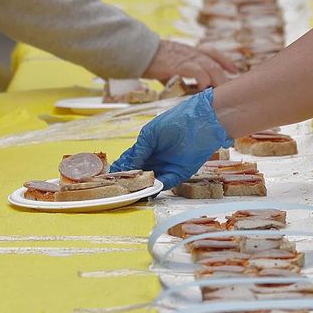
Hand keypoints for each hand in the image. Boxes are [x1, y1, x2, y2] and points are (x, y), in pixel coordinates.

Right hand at [111, 88, 232, 187]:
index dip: (122, 169)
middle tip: (120, 188)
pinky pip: (166, 182)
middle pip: (139, 173)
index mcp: (147, 147)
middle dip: (131, 181)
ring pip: (151, 180)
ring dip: (143, 186)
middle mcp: (155, 158)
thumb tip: (129, 165)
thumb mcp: (151, 133)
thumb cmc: (175, 121)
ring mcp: (167, 166)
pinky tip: (150, 187)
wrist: (201, 122)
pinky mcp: (179, 173)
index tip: (111, 177)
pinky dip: (158, 186)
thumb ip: (139, 149)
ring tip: (132, 191)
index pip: (131, 161)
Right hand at [142, 40, 239, 88]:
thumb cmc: (150, 60)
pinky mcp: (179, 65)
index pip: (212, 53)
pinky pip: (197, 72)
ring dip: (218, 80)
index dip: (225, 60)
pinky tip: (203, 89)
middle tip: (231, 89)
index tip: (234, 70)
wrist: (137, 51)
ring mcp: (186, 58)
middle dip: (224, 76)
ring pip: (210, 67)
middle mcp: (191, 52)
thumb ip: (178, 76)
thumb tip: (181, 90)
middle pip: (215, 62)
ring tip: (222, 93)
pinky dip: (203, 81)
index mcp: (189, 51)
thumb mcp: (168, 66)